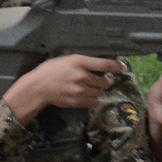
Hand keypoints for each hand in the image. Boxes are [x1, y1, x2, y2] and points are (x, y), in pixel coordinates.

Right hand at [2, 54, 128, 123]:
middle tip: (98, 81)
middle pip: (104, 82)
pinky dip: (94, 100)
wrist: (38, 87)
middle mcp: (82, 76)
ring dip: (98, 91)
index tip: (122, 68)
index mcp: (79, 62)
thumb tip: (99, 65)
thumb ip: (83, 62)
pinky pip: (94, 102)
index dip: (116, 66)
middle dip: (104, 82)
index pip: (104, 64)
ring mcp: (80, 90)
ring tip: (90, 89)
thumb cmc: (51, 70)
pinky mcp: (77, 101)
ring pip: (100, 93)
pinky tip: (89, 96)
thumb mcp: (67, 59)